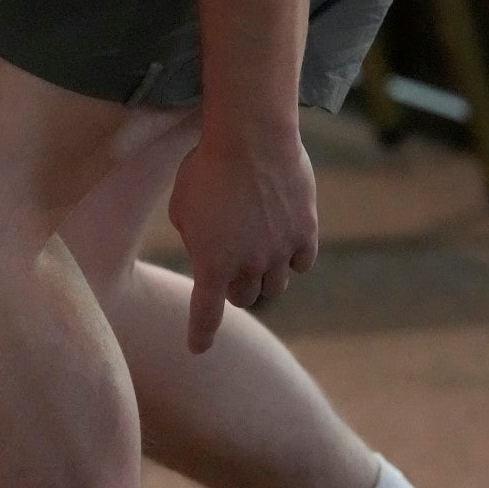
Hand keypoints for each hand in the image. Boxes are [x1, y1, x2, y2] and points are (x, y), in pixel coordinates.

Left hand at [167, 122, 318, 353]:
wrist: (251, 139)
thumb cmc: (205, 168)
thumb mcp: (182, 208)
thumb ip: (195, 239)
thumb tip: (211, 253)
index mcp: (211, 265)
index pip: (206, 314)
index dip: (201, 334)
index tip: (198, 348)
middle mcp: (248, 266)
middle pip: (245, 298)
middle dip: (235, 290)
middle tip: (230, 273)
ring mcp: (280, 253)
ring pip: (275, 286)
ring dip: (263, 278)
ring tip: (257, 259)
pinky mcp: (306, 233)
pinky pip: (301, 263)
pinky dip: (291, 260)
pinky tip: (285, 246)